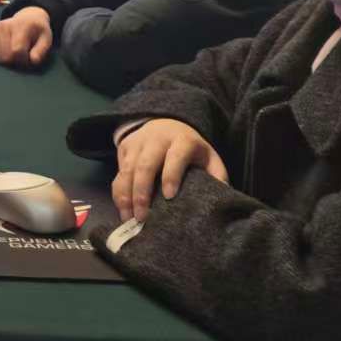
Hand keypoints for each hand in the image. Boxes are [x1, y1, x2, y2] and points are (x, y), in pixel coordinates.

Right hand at [0, 6, 52, 68]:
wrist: (27, 18)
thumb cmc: (37, 31)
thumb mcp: (46, 39)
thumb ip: (41, 50)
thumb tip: (33, 61)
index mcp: (21, 25)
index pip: (16, 51)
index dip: (24, 59)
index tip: (30, 57)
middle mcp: (4, 25)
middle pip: (6, 56)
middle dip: (16, 60)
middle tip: (23, 55)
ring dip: (8, 59)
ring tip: (15, 51)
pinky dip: (0, 55)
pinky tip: (7, 47)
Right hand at [111, 119, 227, 222]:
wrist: (165, 122)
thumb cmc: (190, 148)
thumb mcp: (208, 156)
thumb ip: (217, 175)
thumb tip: (222, 199)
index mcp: (182, 140)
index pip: (175, 157)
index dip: (171, 175)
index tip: (169, 197)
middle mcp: (156, 140)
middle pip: (145, 165)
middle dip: (142, 192)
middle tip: (143, 217)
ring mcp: (137, 144)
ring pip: (126, 170)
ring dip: (125, 196)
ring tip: (129, 218)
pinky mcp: (124, 148)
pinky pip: (118, 173)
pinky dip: (118, 193)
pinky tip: (122, 210)